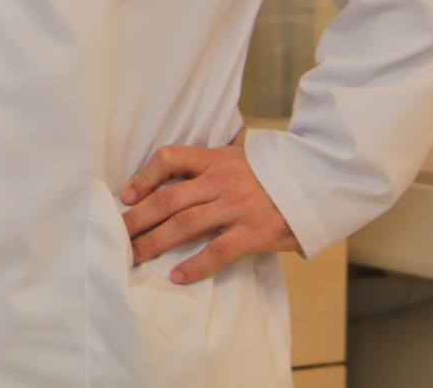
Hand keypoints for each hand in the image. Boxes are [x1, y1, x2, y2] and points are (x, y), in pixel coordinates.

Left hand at [120, 128, 298, 282]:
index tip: (125, 196)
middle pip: (169, 199)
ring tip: (135, 256)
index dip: (143, 177)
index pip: (169, 159)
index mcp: (214, 159)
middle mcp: (221, 181)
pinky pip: (218, 251)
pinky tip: (177, 277)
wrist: (314, 185)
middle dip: (138, 218)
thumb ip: (209, 160)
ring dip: (156, 242)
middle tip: (117, 234)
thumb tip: (175, 164)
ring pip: (186, 225)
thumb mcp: (238, 156)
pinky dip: (195, 265)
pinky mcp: (253, 233)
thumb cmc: (269, 173)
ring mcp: (236, 207)